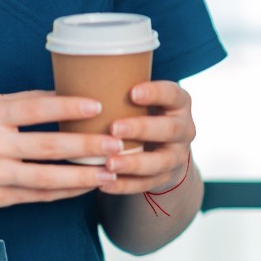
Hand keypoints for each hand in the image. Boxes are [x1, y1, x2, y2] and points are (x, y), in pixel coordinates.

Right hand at [0, 91, 125, 214]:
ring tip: (109, 170)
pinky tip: (85, 186)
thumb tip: (60, 95)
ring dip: (82, 175)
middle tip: (115, 143)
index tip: (96, 105)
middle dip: (86, 147)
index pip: (35, 109)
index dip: (67, 107)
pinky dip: (65, 190)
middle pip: (48, 147)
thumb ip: (18, 103)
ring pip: (47, 177)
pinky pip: (38, 195)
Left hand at [97, 80, 194, 195]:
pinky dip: (124, 185)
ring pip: (160, 162)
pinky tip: (103, 183)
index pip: (173, 94)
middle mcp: (184, 129)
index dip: (155, 93)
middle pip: (168, 129)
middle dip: (141, 129)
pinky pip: (146, 185)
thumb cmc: (143, 112)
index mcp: (179, 103)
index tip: (132, 92)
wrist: (164, 148)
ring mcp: (177, 156)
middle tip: (113, 128)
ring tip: (108, 162)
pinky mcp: (165, 178)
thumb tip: (75, 74)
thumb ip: (122, 90)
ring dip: (133, 163)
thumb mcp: (143, 99)